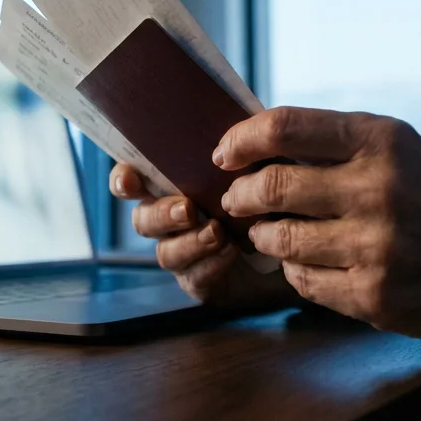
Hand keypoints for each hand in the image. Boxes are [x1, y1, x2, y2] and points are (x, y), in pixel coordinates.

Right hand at [111, 164, 298, 309]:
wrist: (298, 239)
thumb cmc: (269, 193)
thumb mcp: (255, 164)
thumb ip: (236, 150)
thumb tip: (228, 139)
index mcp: (173, 186)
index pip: (131, 181)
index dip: (123, 181)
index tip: (131, 182)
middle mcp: (169, 220)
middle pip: (142, 220)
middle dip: (162, 215)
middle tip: (189, 210)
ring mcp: (182, 253)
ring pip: (164, 253)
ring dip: (189, 242)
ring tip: (218, 233)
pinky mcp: (200, 282)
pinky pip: (192, 278)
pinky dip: (209, 265)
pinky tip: (231, 253)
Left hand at [214, 107, 420, 349]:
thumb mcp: (404, 152)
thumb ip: (337, 145)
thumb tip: (255, 145)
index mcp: (383, 142)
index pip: (286, 127)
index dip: (241, 139)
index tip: (224, 153)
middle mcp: (378, 190)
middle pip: (271, 187)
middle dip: (240, 195)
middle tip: (236, 200)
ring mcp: (374, 247)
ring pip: (279, 240)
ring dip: (263, 237)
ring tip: (270, 232)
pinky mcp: (372, 295)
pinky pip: (302, 281)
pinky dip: (294, 272)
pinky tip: (309, 262)